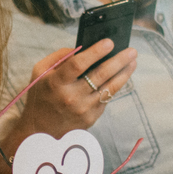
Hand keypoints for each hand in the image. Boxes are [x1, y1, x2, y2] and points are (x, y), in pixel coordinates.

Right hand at [15, 41, 136, 141]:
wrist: (39, 131)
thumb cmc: (40, 96)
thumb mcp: (40, 73)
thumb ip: (59, 57)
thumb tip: (81, 48)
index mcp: (56, 82)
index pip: (78, 64)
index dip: (95, 52)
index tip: (109, 42)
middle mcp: (71, 97)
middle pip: (100, 75)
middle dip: (118, 60)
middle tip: (131, 50)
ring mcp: (83, 109)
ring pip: (109, 88)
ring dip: (124, 73)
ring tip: (133, 61)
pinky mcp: (91, 118)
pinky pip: (106, 98)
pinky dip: (114, 86)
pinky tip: (121, 76)